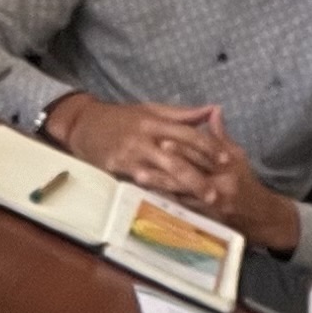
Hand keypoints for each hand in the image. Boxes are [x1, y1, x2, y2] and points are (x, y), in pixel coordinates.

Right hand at [47, 94, 235, 201]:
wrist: (84, 124)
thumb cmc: (121, 117)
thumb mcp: (151, 109)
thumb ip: (183, 114)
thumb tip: (213, 109)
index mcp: (155, 121)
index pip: (188, 134)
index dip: (209, 147)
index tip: (227, 159)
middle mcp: (144, 138)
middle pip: (177, 159)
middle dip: (197, 177)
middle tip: (217, 194)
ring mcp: (130, 155)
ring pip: (160, 174)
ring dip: (181, 189)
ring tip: (199, 203)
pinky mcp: (117, 168)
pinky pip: (142, 183)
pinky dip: (159, 192)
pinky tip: (172, 203)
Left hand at [152, 109, 304, 252]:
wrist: (257, 215)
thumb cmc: (245, 181)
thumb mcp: (238, 156)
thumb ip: (221, 136)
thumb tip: (213, 110)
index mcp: (229, 165)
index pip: (204, 153)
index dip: (183, 146)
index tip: (163, 139)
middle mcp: (221, 184)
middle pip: (190, 172)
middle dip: (167, 165)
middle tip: (143, 157)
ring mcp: (212, 203)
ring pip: (182, 192)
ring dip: (159, 184)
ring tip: (138, 176)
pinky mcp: (205, 217)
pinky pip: (182, 207)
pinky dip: (165, 199)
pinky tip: (147, 193)